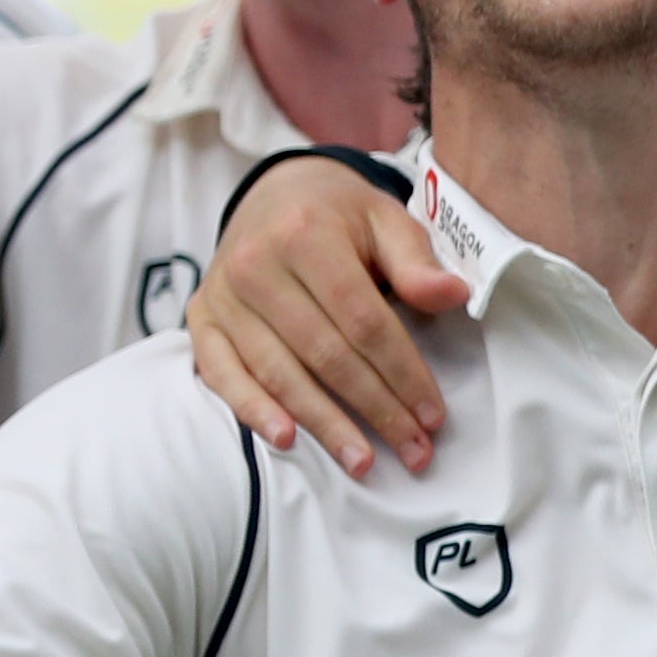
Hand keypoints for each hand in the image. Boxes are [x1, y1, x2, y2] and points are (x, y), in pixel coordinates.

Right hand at [186, 164, 461, 477]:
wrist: (274, 195)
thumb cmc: (341, 216)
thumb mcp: (385, 219)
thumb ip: (416, 261)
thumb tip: (454, 295)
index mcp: (306, 234)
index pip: (364, 320)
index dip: (402, 372)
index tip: (434, 414)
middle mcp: (255, 265)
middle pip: (325, 354)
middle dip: (375, 409)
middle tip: (414, 451)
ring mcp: (222, 296)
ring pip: (279, 373)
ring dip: (324, 423)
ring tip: (364, 461)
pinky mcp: (202, 321)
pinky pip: (223, 375)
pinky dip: (252, 410)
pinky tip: (287, 440)